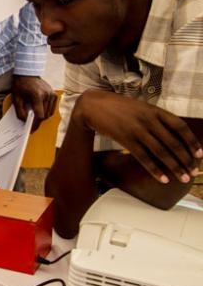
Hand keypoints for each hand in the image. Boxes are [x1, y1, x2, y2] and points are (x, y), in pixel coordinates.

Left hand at [11, 75, 55, 129]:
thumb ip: (20, 111)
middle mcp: (47, 95)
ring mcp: (52, 94)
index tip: (30, 130)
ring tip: (33, 116)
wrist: (27, 73)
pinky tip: (39, 110)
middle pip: (45, 115)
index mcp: (37, 95)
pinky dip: (46, 111)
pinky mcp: (54, 94)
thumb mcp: (16, 98)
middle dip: (37, 121)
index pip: (39, 115)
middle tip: (30, 125)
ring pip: (49, 113)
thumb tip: (25, 122)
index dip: (35, 124)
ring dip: (42, 116)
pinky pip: (52, 108)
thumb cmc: (20, 85)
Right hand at [73, 91, 202, 183]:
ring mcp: (137, 130)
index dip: (191, 141)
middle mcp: (148, 120)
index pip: (179, 126)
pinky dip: (154, 169)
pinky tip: (162, 179)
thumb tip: (172, 134)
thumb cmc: (117, 107)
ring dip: (174, 167)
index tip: (199, 154)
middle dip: (185, 159)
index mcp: (154, 110)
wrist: (92, 106)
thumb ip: (155, 118)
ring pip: (161, 152)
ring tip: (183, 178)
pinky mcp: (125, 139)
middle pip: (173, 142)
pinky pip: (143, 157)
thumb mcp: (140, 108)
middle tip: (193, 172)